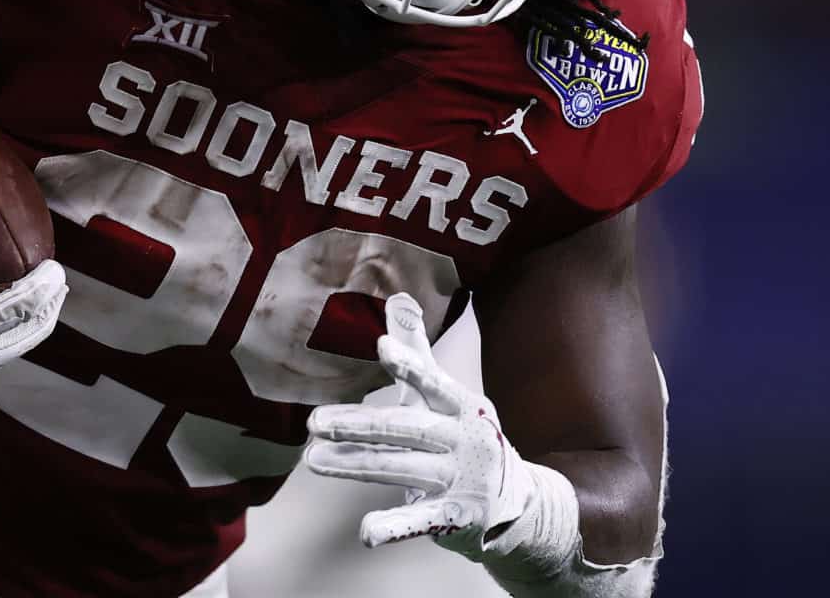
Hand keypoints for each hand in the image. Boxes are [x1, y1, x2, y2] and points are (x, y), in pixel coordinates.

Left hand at [305, 293, 534, 555]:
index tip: (382, 346)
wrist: (515, 502)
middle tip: (314, 422)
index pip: (433, 382)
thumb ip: (416, 352)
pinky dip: (394, 526)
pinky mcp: (455, 518)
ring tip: (314, 459)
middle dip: (358, 425)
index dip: (409, 365)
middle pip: (406, 429)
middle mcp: (464, 439)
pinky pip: (420, 521)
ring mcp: (462, 479)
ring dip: (355, 465)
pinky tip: (366, 532)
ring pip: (401, 469)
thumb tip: (398, 297)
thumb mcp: (445, 394)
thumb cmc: (465, 435)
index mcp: (462, 404)